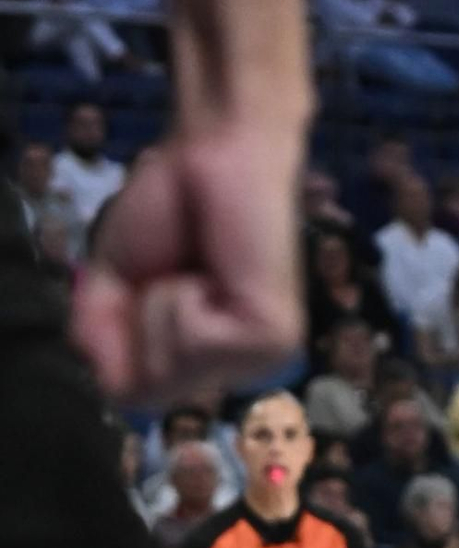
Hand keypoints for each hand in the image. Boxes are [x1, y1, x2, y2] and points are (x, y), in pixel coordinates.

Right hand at [73, 121, 304, 402]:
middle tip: (174, 272)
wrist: (213, 152)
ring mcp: (258, 359)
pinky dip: (186, 298)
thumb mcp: (109, 283)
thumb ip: (96, 342)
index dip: (115, 338)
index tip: (145, 284)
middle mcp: (233, 369)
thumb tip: (111, 385)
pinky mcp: (273, 338)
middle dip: (136, 321)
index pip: (127, 395)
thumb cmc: (167, 209)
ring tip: (199, 269)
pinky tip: (217, 272)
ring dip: (162, 305)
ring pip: (167, 374)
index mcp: (199, 362)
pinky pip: (194, 344)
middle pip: (143, 394)